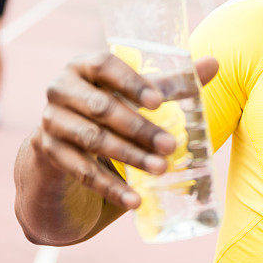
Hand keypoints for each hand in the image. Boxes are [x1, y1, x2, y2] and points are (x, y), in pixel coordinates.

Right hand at [30, 52, 217, 210]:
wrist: (66, 139)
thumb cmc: (112, 104)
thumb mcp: (137, 93)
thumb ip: (172, 81)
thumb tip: (214, 63)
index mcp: (84, 66)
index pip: (104, 65)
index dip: (131, 83)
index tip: (159, 102)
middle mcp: (60, 89)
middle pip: (101, 107)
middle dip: (139, 129)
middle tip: (171, 146)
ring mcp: (51, 121)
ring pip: (92, 140)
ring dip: (129, 156)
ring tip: (161, 169)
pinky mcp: (49, 152)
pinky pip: (81, 172)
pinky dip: (110, 187)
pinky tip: (134, 200)